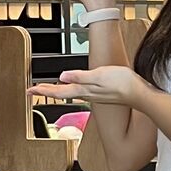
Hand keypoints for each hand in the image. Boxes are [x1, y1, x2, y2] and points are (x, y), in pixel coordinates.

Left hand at [29, 65, 144, 106]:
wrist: (140, 94)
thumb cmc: (123, 84)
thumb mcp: (100, 76)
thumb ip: (81, 76)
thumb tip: (62, 76)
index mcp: (84, 90)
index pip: (59, 91)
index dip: (43, 90)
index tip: (30, 90)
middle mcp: (86, 94)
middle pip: (61, 93)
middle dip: (46, 91)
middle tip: (33, 90)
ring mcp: (93, 95)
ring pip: (69, 93)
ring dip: (57, 91)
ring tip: (47, 89)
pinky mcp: (100, 93)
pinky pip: (79, 92)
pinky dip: (70, 90)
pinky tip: (71, 87)